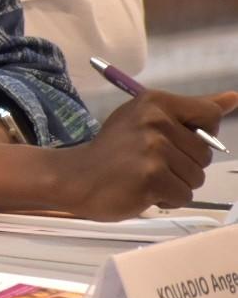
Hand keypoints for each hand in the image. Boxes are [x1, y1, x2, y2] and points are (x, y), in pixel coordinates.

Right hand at [53, 89, 237, 219]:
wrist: (76, 176)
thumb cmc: (113, 150)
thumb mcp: (147, 119)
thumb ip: (192, 110)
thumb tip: (234, 99)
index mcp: (155, 101)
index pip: (210, 116)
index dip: (201, 134)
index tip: (175, 140)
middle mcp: (155, 121)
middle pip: (205, 152)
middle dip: (185, 164)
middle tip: (150, 162)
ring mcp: (153, 149)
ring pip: (196, 176)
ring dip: (176, 183)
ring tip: (146, 176)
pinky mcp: (152, 177)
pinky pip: (184, 194)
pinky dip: (168, 198)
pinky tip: (144, 190)